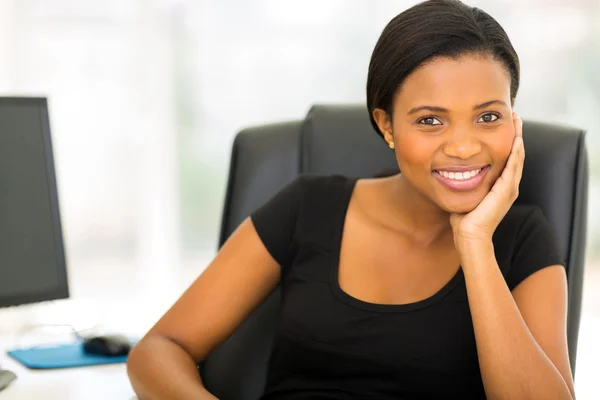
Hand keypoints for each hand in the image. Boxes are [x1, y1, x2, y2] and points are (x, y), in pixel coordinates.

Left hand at [450, 112, 523, 246]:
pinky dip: (515, 153)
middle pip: (515, 154)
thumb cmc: (464, 220)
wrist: (470, 236)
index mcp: (500, 187)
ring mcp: (509, 189)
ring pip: (517, 157)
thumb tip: (453, 173)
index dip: (507, 141)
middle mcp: (508, 186)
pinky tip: (516, 140)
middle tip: (515, 116)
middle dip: (515, 134)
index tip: (504, 124)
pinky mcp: (505, 192)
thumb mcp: (466, 195)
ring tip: (518, 121)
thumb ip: (463, 183)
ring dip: (518, 138)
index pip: (507, 158)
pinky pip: (513, 168)